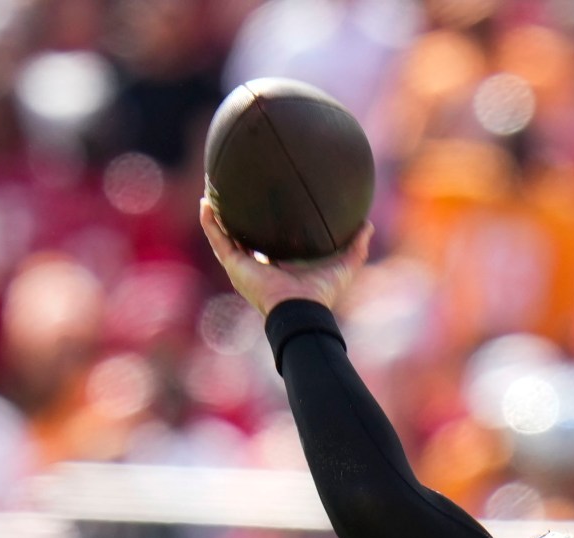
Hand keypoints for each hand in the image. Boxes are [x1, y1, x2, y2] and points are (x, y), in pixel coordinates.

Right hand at [199, 198, 372, 316]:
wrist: (302, 309)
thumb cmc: (321, 293)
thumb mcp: (344, 264)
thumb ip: (356, 246)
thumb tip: (368, 224)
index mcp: (277, 266)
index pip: (266, 243)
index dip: (262, 226)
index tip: (262, 205)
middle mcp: (256, 266)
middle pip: (240, 237)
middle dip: (234, 217)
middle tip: (231, 193)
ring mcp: (242, 266)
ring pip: (223, 236)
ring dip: (215, 215)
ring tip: (209, 192)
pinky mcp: (234, 265)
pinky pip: (217, 239)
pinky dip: (209, 222)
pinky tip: (205, 203)